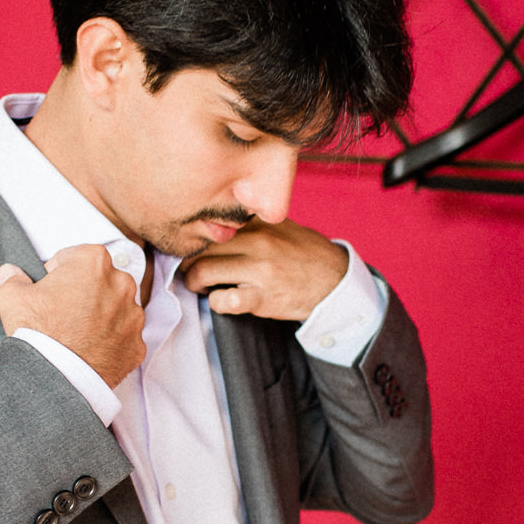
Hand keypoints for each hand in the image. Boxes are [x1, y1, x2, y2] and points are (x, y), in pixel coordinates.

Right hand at [0, 244, 145, 386]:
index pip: (75, 257)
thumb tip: (10, 272)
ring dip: (100, 316)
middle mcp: (122, 283)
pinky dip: (110, 341)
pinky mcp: (137, 344)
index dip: (58, 272)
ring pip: (116, 308)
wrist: (57, 379)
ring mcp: (133, 316)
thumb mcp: (12, 298)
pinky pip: (123, 337)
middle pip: (100, 281)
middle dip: (84, 292)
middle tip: (62, 312)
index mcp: (94, 262)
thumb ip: (13, 279)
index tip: (49, 288)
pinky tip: (89, 350)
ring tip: (76, 333)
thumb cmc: (37, 333)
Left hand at [180, 218, 348, 320]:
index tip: (190, 245)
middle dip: (187, 261)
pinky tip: (221, 301)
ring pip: (204, 271)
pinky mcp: (262, 297)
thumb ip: (254, 222)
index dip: (195, 237)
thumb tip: (221, 220)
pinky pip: (224, 300)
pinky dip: (216, 302)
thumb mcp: (283, 227)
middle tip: (188, 268)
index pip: (212, 224)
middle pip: (202, 247)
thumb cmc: (307, 255)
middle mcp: (257, 243)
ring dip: (194, 282)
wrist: (335, 281)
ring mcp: (259, 270)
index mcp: (259, 224)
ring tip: (198, 285)